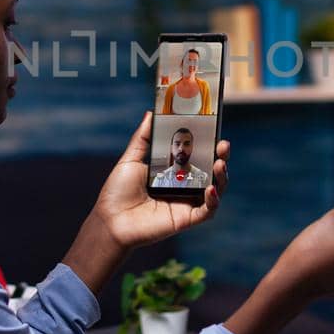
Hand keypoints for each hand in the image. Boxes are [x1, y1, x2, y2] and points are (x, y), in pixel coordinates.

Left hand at [82, 111, 229, 251]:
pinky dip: (213, 200)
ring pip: (215, 190)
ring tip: (220, 163)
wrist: (110, 220)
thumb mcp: (131, 160)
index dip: (209, 144)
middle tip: (223, 145)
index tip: (215, 130)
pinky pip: (207, 211)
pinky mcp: (186, 219)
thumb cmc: (118, 192)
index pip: (197, 155)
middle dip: (221, 157)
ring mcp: (186, 203)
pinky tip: (210, 189)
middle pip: (211, 171)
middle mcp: (183, 186)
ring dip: (222, 177)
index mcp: (173, 171)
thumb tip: (151, 113)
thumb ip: (142, 138)